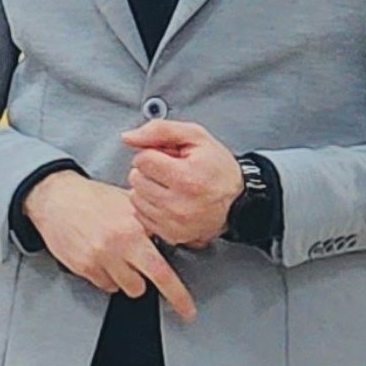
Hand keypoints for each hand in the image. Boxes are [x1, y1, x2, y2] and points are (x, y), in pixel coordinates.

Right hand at [24, 170, 196, 318]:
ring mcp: (98, 258)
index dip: (178, 295)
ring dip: (129, 278)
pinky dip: (108, 276)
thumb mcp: (130, 203)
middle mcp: (117, 246)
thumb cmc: (94, 199)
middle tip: (169, 296)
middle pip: (141, 286)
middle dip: (156, 290)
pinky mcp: (83, 267)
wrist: (57, 198)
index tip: (187, 310)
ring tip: (122, 258)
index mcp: (134, 229)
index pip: (161, 270)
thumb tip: (186, 237)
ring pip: (126, 287)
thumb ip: (155, 222)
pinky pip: (105, 285)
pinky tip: (104, 257)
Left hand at [123, 120, 243, 248]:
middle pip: (136, 178)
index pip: (142, 159)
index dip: (154, 153)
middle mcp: (179, 205)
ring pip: (135, 197)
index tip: (169, 158)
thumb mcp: (196, 137)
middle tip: (171, 172)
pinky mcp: (170, 235)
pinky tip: (167, 200)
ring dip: (147, 188)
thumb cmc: (218, 167)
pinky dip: (150, 206)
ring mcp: (174, 223)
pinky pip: (140, 215)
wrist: (238, 200)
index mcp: (186, 178)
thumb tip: (127, 137)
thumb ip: (160, 130)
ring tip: (170, 186)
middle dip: (149, 171)